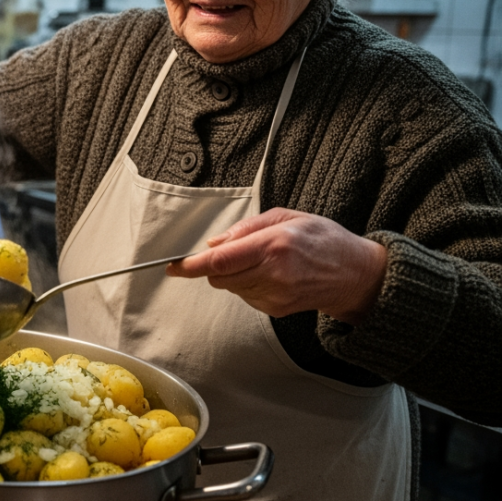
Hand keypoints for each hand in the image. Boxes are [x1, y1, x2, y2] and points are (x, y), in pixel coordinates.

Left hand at [167, 207, 387, 324]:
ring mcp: (275, 295)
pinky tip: (271, 275)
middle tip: (236, 252)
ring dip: (233, 274)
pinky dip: (247, 285)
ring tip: (263, 261)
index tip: (173, 266)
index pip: (220, 260)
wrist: (355, 275)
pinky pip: (245, 296)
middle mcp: (273, 273)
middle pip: (219, 277)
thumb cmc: (323, 240)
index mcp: (273, 246)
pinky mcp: (276, 309)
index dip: (191, 265)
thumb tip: (214, 243)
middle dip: (215, 265)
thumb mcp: (288, 217)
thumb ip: (246, 228)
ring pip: (230, 287)